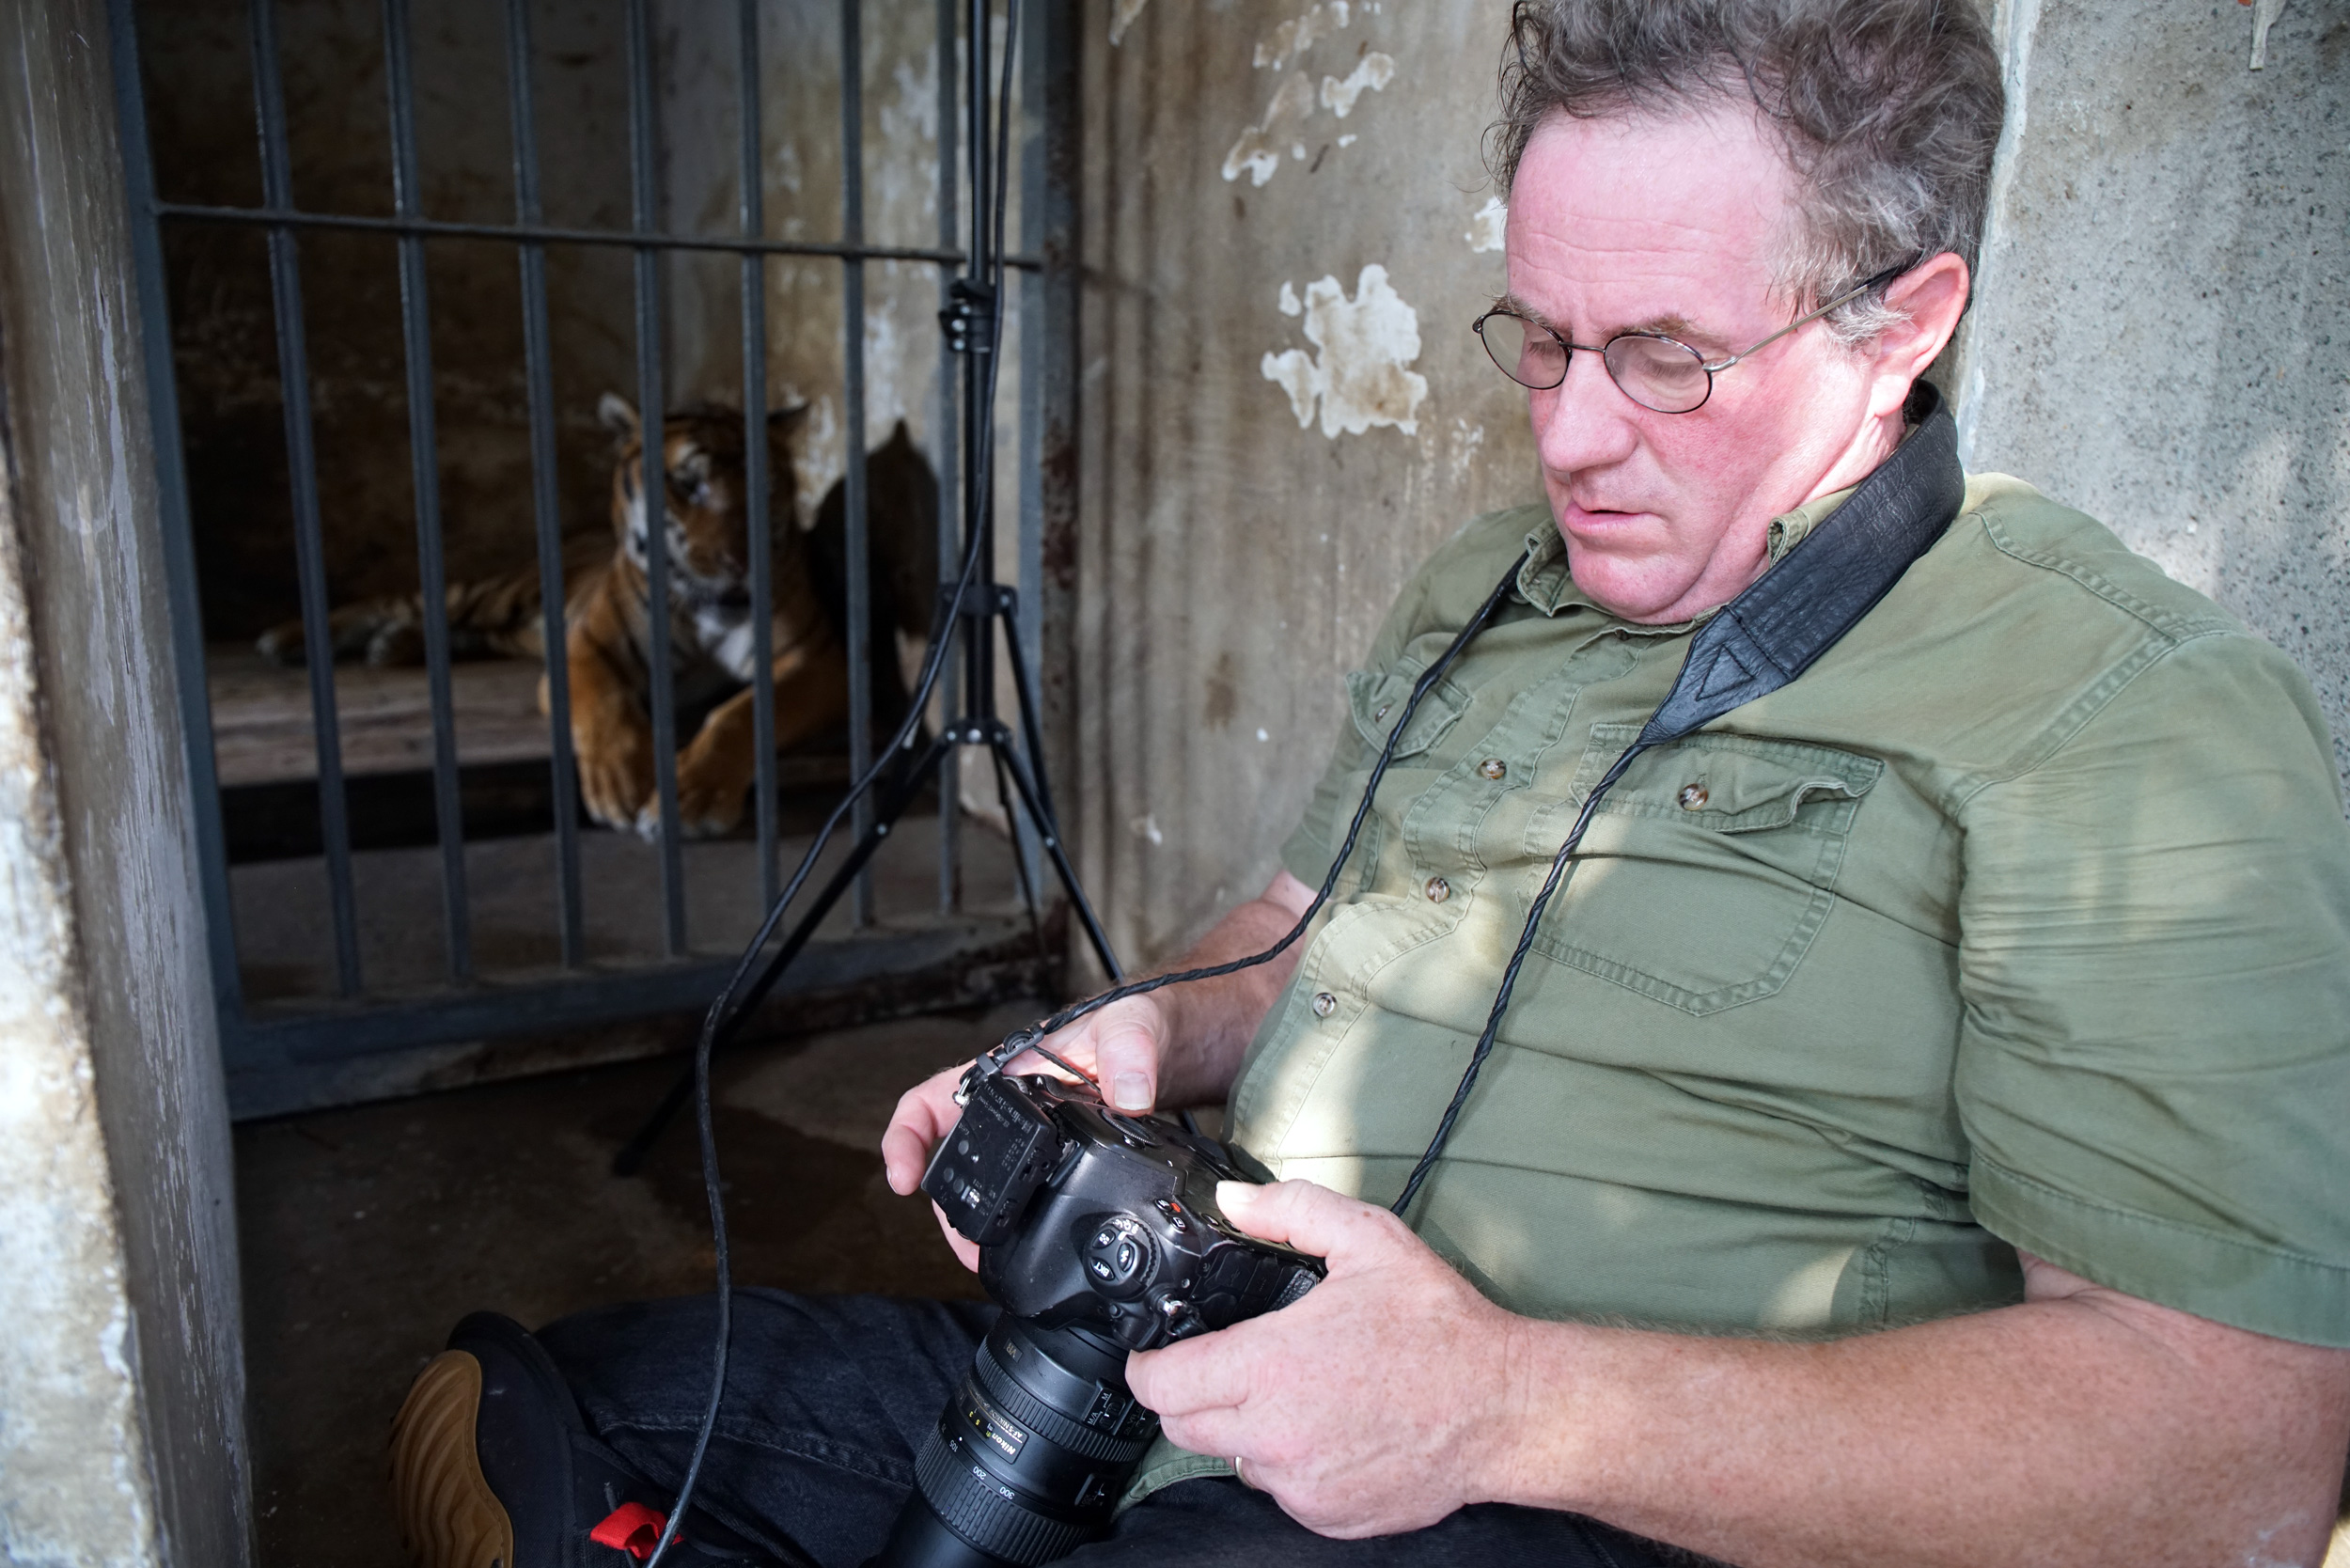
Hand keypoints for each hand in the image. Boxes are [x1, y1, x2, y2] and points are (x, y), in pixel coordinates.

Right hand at [879, 994, 1175, 1270]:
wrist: (1168, 1049)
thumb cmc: (1135, 1027)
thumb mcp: (1132, 1027)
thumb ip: (1129, 1052)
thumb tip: (1130, 1096)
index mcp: (1005, 1073)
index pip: (931, 1100)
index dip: (905, 1138)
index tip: (903, 1178)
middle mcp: (1008, 1109)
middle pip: (951, 1159)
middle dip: (946, 1207)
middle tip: (965, 1247)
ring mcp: (1030, 1139)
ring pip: (982, 1185)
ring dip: (975, 1223)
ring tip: (987, 1259)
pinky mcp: (1057, 1163)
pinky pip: (1020, 1196)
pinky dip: (1011, 1225)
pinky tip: (1024, 1248)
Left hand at [1124, 1180, 1520, 1538]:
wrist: (1505, 1409)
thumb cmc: (1443, 1329)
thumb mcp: (1369, 1241)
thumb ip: (1291, 1211)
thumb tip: (1234, 1202)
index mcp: (1271, 1367)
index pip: (1161, 1385)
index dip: (1148, 1364)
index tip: (1157, 1352)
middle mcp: (1275, 1435)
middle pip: (1183, 1428)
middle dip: (1191, 1395)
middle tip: (1226, 1364)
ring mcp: (1300, 1484)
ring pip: (1232, 1460)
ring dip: (1244, 1430)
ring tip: (1293, 1393)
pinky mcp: (1327, 1516)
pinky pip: (1281, 1491)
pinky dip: (1290, 1463)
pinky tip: (1329, 1427)